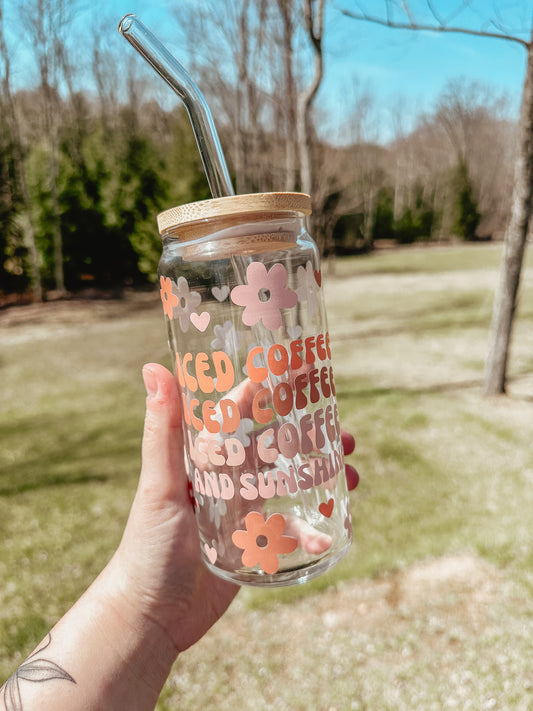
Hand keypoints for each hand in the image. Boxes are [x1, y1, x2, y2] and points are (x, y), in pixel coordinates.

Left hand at [108, 363, 359, 654]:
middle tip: (346, 433)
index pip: (241, 416)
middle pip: (276, 450)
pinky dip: (311, 531)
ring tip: (354, 476)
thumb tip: (153, 368)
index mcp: (205, 460)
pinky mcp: (254, 546)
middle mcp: (226, 481)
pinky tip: (330, 534)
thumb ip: (162, 431)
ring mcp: (242, 513)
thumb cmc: (146, 547)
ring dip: (321, 478)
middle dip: (310, 438)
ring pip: (290, 485)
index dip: (270, 395)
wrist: (151, 617)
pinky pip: (289, 532)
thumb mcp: (160, 486)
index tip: (301, 375)